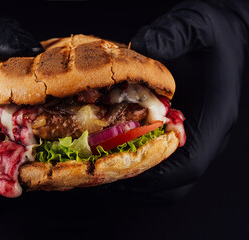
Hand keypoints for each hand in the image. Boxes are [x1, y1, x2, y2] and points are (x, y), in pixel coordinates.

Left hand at [114, 0, 248, 202]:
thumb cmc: (213, 33)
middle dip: (139, 185)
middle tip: (104, 174)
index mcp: (214, 116)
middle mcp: (205, 134)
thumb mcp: (195, 25)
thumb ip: (171, 37)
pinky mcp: (180, 134)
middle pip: (176, 183)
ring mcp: (193, 137)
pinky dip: (136, 167)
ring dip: (135, 182)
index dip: (155, 175)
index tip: (122, 171)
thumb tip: (137, 49)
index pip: (190, 164)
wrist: (224, 34)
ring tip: (102, 170)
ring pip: (168, 180)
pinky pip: (161, 164)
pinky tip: (112, 153)